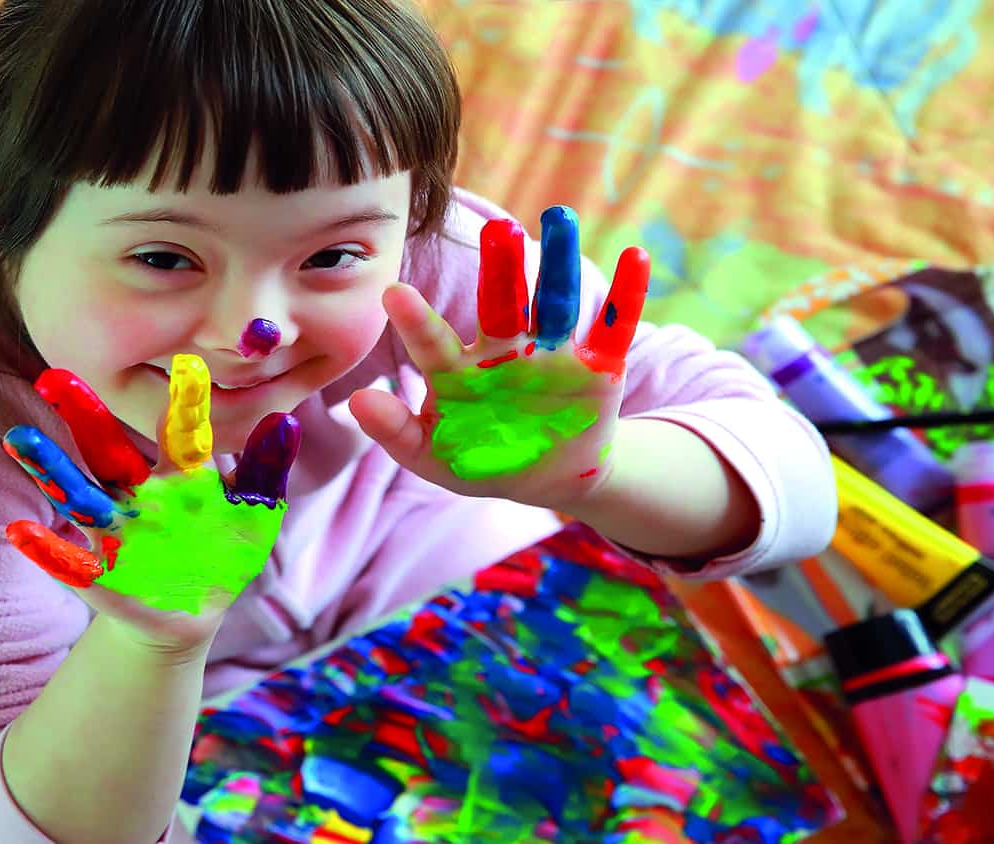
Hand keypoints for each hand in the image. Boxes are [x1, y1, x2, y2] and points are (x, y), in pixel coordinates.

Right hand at [2, 355, 300, 653]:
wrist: (192, 614)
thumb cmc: (224, 553)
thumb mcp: (254, 515)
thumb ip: (265, 470)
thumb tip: (285, 420)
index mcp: (179, 476)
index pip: (180, 433)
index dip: (184, 403)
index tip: (188, 364)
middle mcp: (139, 496)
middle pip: (108, 450)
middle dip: (82, 415)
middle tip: (54, 376)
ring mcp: (118, 535)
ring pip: (80, 497)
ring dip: (51, 470)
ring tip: (20, 438)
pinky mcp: (104, 579)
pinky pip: (72, 564)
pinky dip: (47, 551)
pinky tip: (18, 533)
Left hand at [349, 206, 649, 510]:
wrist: (548, 478)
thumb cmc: (480, 461)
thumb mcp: (434, 457)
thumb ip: (397, 432)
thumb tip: (357, 402)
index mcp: (459, 372)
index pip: (433, 343)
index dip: (416, 322)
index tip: (392, 292)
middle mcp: (504, 351)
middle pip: (500, 303)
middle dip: (500, 268)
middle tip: (498, 228)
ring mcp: (550, 355)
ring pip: (554, 301)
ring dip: (559, 262)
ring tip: (560, 218)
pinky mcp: (596, 366)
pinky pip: (613, 327)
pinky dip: (627, 295)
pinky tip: (636, 257)